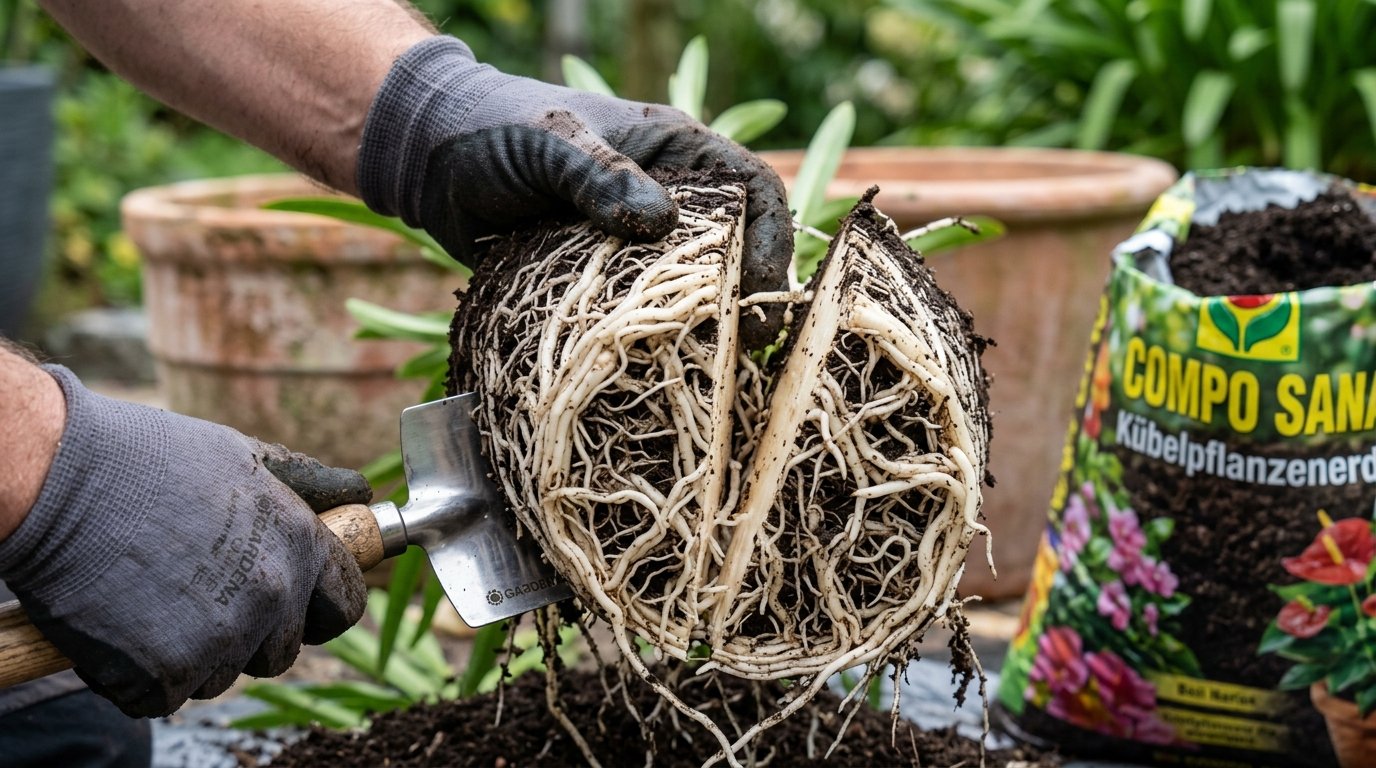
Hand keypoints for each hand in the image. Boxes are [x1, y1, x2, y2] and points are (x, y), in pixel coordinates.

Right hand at [0, 367, 370, 716]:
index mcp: (300, 544)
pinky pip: (165, 696)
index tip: (296, 607)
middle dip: (247, 634)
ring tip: (151, 597)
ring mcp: (222, 638)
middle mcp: (273, 595)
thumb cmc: (148, 458)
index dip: (319, 609)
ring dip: (190, 653)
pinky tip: (120, 624)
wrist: (60, 479)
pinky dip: (139, 675)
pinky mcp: (166, 674)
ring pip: (222, 674)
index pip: (345, 605)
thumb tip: (358, 493)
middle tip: (196, 594)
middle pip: (281, 651)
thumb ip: (306, 483)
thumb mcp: (243, 456)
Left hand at [356, 36, 792, 346]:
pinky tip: (659, 372)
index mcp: (673, 151)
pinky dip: (653, 342)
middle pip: (735, 249)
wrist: (429, 161)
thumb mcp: (550, 142)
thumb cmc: (494, 130)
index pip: (751, 189)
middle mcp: (666, 198)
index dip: (771, 238)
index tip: (762, 289)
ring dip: (710, 328)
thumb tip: (660, 223)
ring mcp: (633, 243)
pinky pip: (639, 314)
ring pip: (692, 289)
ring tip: (720, 371)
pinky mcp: (601, 279)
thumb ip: (600, 176)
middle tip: (752, 346)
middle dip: (750, 297)